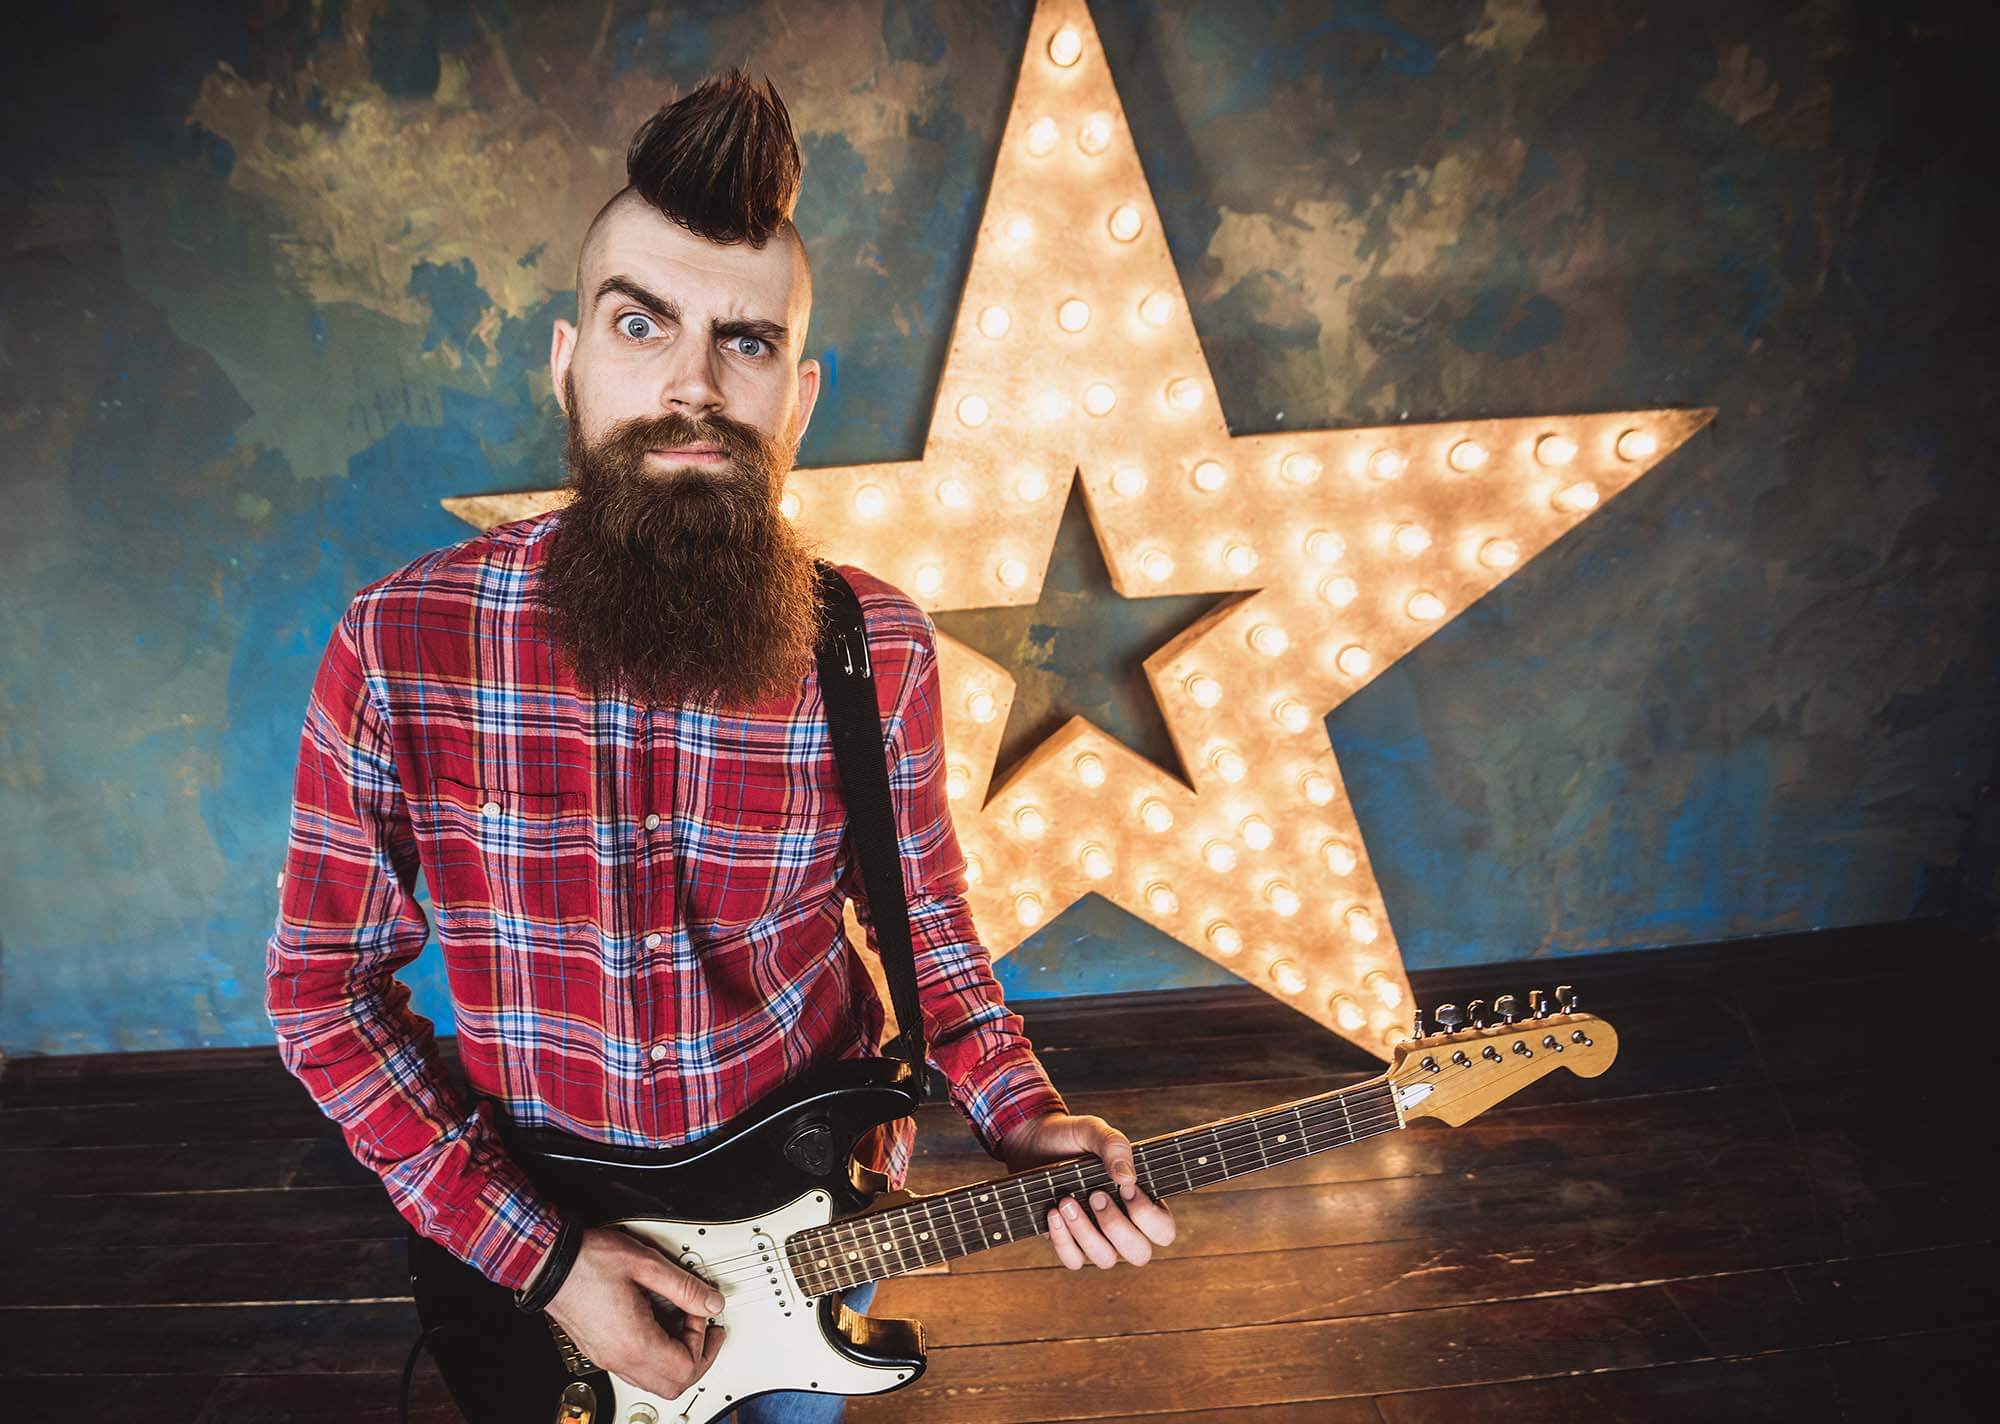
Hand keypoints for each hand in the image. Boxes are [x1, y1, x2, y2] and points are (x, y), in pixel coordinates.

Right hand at [546, 1227, 726, 1398]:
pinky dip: (657, 1356)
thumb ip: (684, 1287)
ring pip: (654, 1382)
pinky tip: (659, 1326)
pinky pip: (636, 1370)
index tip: (701, 1311)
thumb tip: (711, 1303)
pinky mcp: (599, 1352)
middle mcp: (619, 1359)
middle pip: (673, 1386)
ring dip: (677, 1359)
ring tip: (684, 1325)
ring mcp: (607, 1359)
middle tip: (705, 1328)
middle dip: (698, 1358)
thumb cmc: (588, 1261)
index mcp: (634, 1343)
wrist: (548, 1263)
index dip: (703, 1340)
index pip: (686, 1367)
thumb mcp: (646, 1264)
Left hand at [998, 1112, 1175, 1270]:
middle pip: (1139, 1253)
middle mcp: (1125, 1227)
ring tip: (1066, 1201)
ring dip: (1086, 1233)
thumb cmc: (1072, 1139)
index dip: (1147, 1215)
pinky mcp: (1070, 1244)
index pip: (1163, 1230)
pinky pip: (1073, 1260)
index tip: (1126, 1187)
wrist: (1033, 1143)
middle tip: (1096, 1195)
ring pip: (1105, 1259)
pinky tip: (1053, 1212)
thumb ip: (1115, 1145)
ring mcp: (1097, 1239)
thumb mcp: (1093, 1131)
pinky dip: (1063, 1240)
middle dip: (1116, 1227)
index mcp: (1141, 1202)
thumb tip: (1128, 1177)